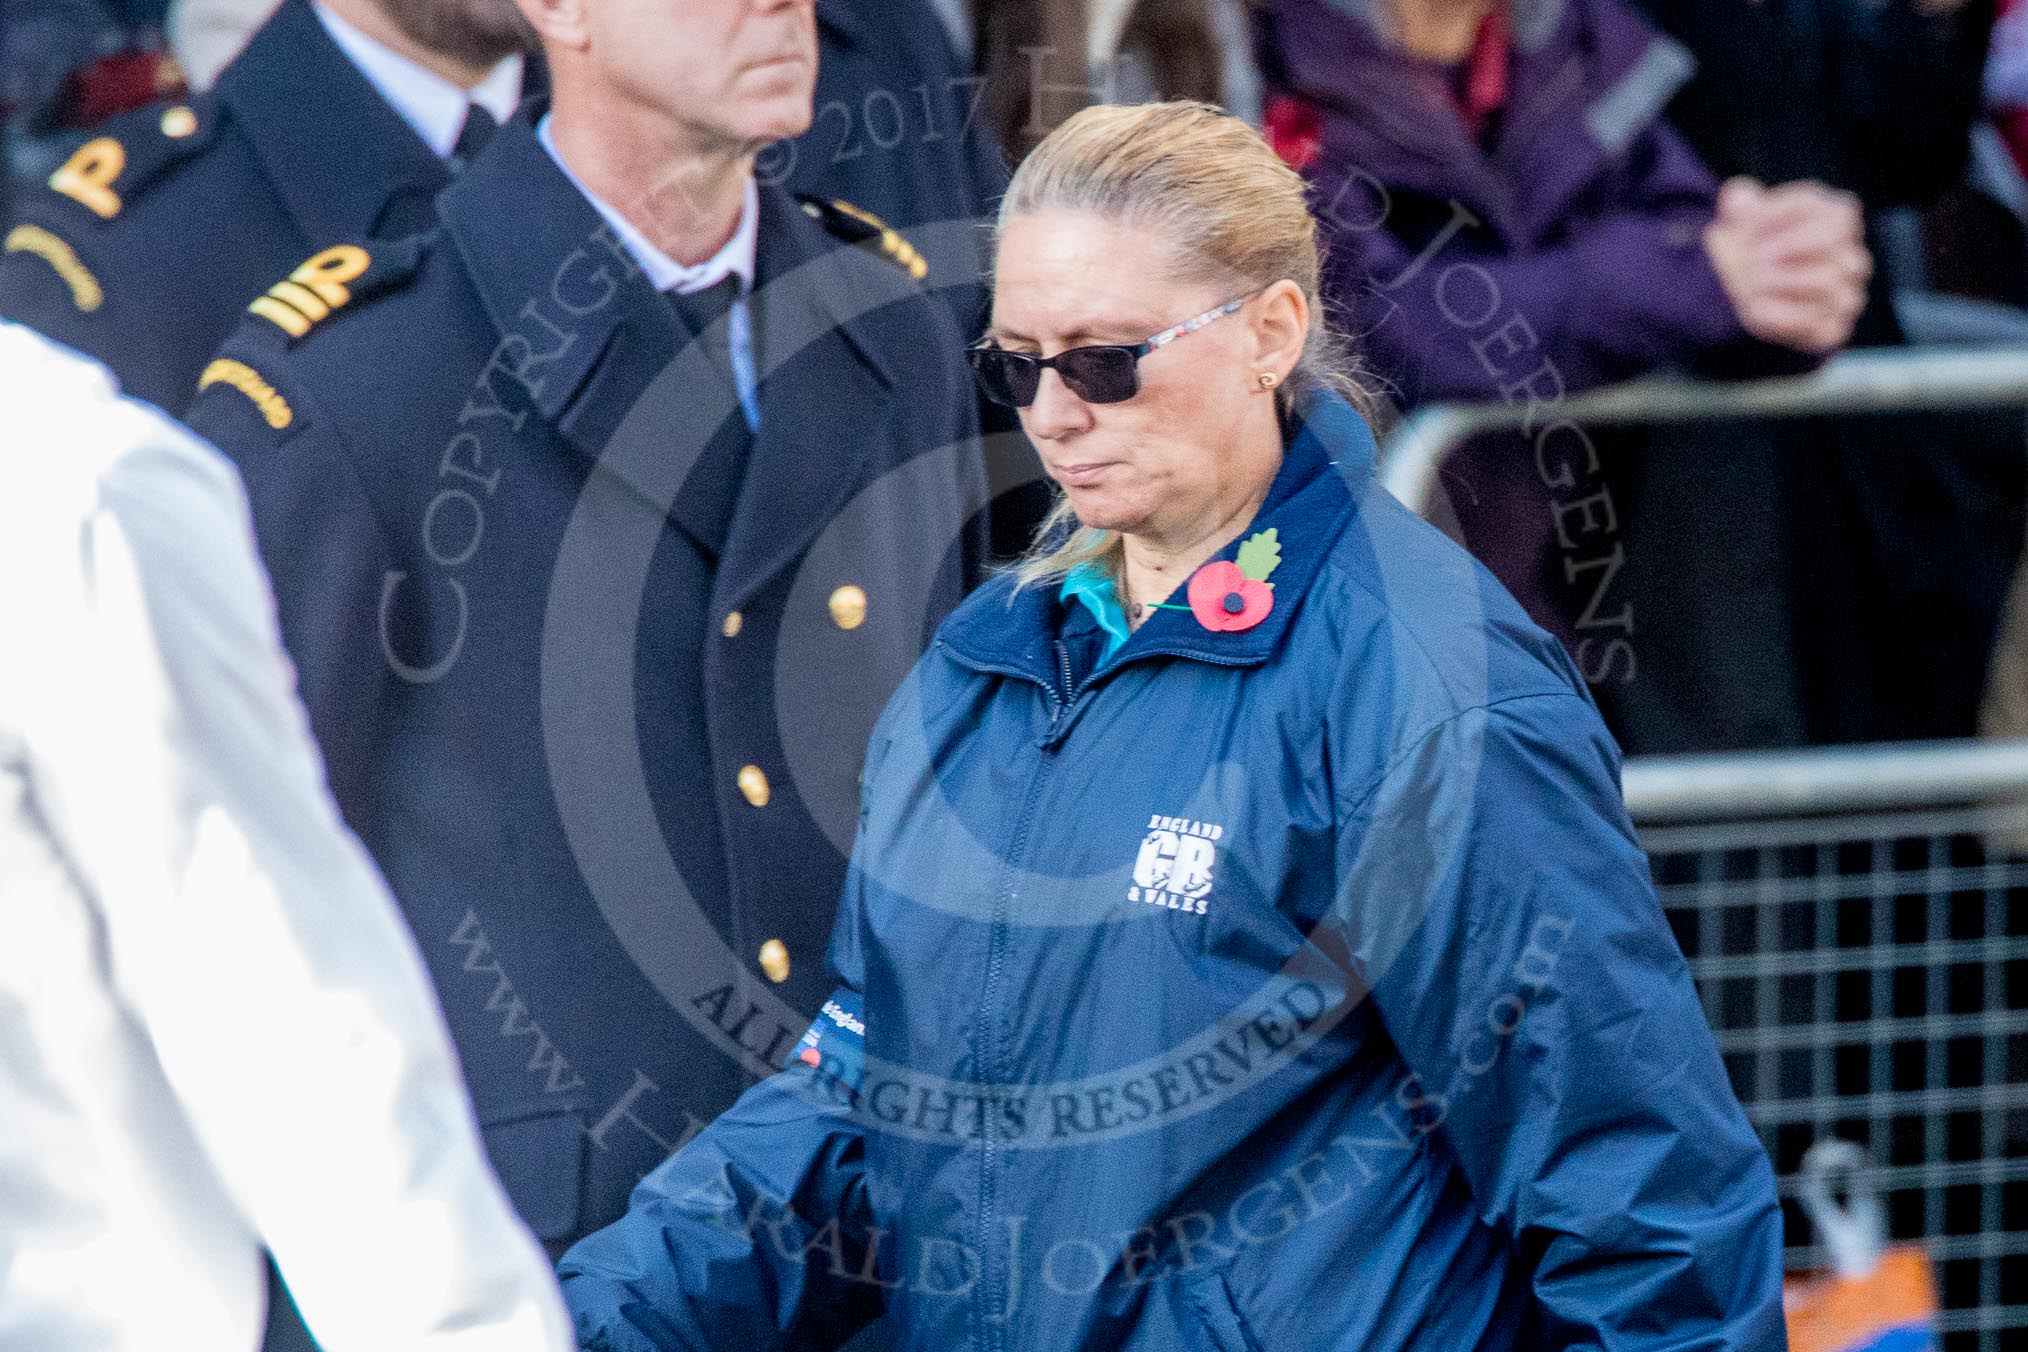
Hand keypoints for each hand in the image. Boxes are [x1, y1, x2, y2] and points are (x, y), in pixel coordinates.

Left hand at [1703, 177, 1870, 355]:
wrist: (1739, 294)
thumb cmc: (1750, 248)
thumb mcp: (1739, 218)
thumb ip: (1740, 200)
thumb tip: (1740, 201)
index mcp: (1837, 222)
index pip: (1828, 208)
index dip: (1782, 213)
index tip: (1751, 224)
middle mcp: (1850, 258)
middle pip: (1827, 238)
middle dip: (1783, 246)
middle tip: (1753, 257)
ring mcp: (1846, 295)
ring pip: (1825, 280)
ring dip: (1780, 279)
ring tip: (1753, 281)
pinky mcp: (1833, 329)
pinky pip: (1821, 325)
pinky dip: (1783, 316)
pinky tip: (1757, 309)